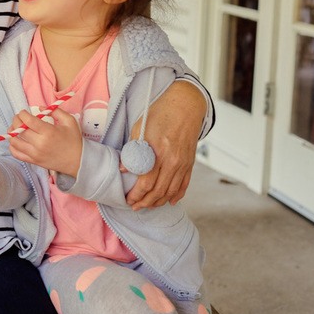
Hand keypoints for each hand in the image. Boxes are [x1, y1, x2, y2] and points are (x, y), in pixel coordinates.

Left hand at [8, 109, 81, 176]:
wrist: (78, 161)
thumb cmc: (74, 140)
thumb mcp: (69, 121)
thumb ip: (55, 111)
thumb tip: (40, 108)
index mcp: (48, 132)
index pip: (28, 121)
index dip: (22, 114)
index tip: (24, 112)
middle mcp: (39, 143)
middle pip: (19, 129)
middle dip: (16, 120)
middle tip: (19, 118)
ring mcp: (35, 154)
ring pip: (14, 142)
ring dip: (11, 132)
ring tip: (16, 128)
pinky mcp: (33, 161)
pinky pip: (16, 154)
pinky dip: (12, 146)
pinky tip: (16, 140)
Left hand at [125, 80, 204, 209]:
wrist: (185, 106)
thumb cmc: (159, 115)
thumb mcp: (139, 129)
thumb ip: (132, 151)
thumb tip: (123, 170)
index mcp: (158, 152)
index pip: (146, 182)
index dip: (136, 195)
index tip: (128, 199)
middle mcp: (173, 161)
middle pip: (159, 191)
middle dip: (145, 202)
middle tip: (135, 207)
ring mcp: (183, 163)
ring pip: (171, 191)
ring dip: (159, 201)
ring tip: (148, 206)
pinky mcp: (190, 163)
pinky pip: (184, 185)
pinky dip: (177, 195)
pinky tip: (169, 201)